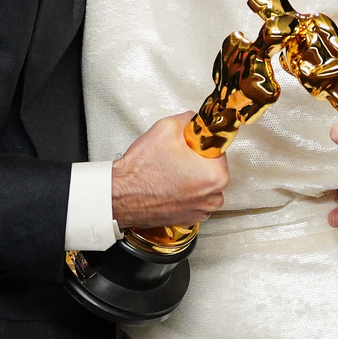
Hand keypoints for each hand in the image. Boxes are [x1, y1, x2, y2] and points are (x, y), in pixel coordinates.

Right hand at [111, 112, 229, 228]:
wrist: (120, 196)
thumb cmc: (141, 171)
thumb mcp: (168, 127)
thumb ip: (190, 119)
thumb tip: (196, 120)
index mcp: (215, 175)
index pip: (217, 148)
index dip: (198, 142)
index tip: (187, 144)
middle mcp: (213, 197)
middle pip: (211, 167)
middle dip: (195, 159)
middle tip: (174, 156)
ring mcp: (201, 211)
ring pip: (203, 184)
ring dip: (190, 176)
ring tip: (169, 171)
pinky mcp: (189, 219)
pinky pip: (193, 199)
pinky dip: (184, 192)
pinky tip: (168, 185)